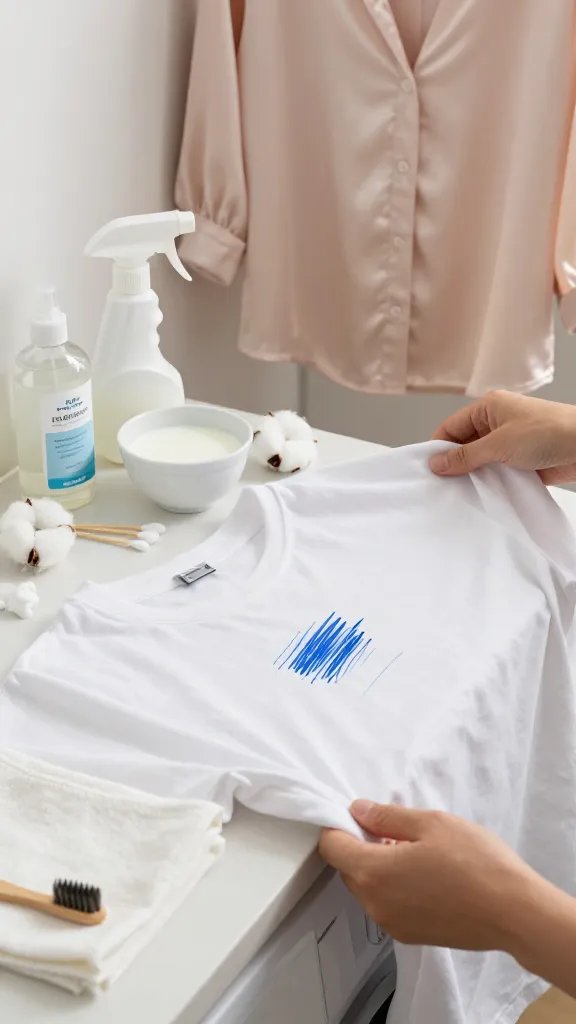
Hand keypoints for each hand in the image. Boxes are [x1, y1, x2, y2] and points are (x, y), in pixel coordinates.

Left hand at [318, 801, 539, 951]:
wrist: (513, 912)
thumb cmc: (475, 862)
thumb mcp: (430, 823)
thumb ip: (387, 816)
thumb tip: (358, 810)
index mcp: (373, 873)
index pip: (332, 847)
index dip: (339, 825)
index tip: (359, 814)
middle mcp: (375, 904)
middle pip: (348, 869)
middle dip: (361, 846)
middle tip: (394, 830)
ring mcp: (392, 924)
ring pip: (368, 888)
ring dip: (379, 868)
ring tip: (415, 851)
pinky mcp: (411, 936)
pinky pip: (387, 905)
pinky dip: (394, 887)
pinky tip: (425, 874)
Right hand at [429, 390, 575, 482]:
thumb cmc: (548, 432)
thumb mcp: (499, 444)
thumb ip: (466, 456)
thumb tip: (436, 463)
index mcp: (488, 408)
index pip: (451, 427)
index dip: (438, 448)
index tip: (428, 470)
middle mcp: (496, 423)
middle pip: (464, 445)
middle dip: (455, 464)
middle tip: (442, 485)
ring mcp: (509, 442)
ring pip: (480, 461)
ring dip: (473, 475)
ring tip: (460, 493)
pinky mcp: (520, 461)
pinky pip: (496, 472)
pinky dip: (489, 483)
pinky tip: (481, 496)